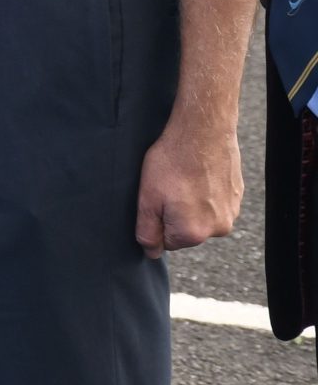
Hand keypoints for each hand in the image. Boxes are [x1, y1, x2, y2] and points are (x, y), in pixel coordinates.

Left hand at [135, 110, 242, 258]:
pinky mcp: (238, 197)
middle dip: (174, 212)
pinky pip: (215, 202)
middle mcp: (218, 229)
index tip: (157, 197)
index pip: (166, 241)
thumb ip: (147, 230)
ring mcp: (231, 213)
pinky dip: (205, 192)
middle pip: (186, 230)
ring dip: (191, 202)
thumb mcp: (147, 198)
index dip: (156, 218)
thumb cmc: (171, 162)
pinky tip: (198, 174)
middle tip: (169, 185)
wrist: (202, 131)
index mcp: (193, 233)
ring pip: (201, 216)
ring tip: (184, 178)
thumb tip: (151, 253)